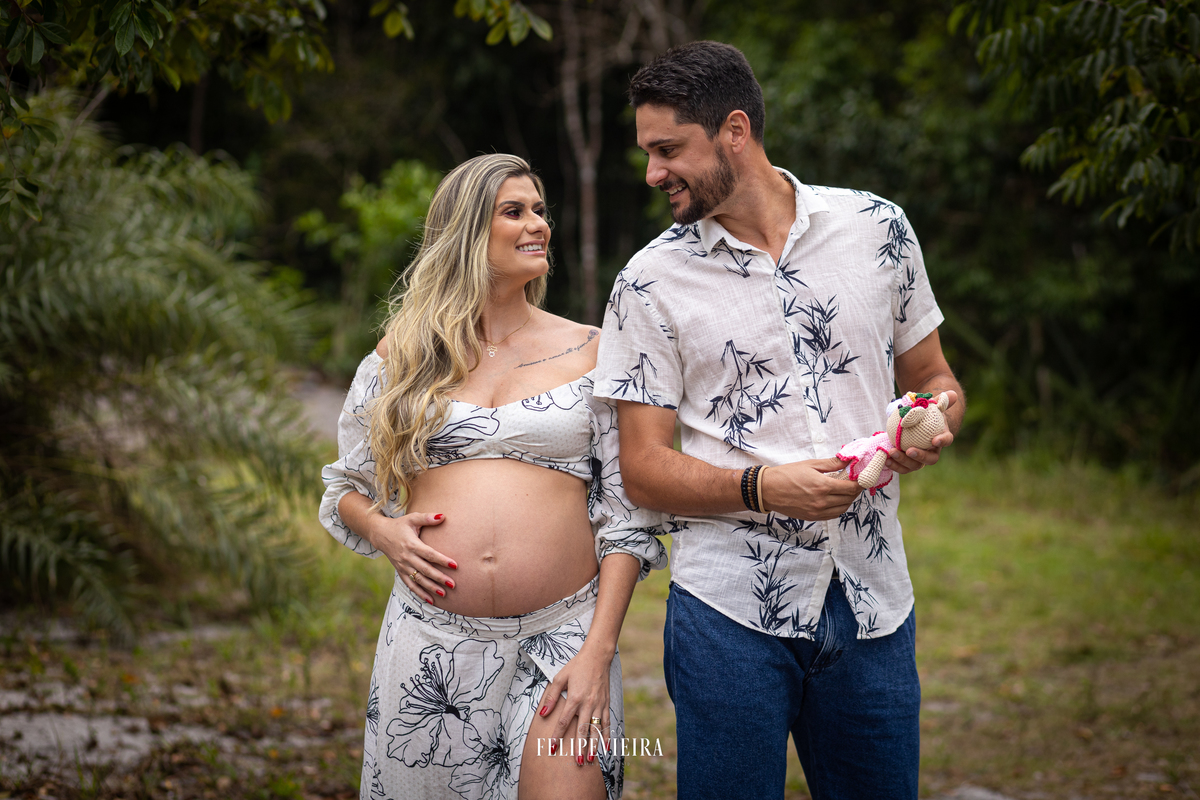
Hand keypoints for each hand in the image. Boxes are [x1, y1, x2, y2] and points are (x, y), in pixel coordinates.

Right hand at [368, 511, 455, 603]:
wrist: (380, 534)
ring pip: (418, 580)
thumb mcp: (412, 518)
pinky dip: (420, 593)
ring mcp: (403, 566)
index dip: (442, 560)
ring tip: (444, 594)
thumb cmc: (400, 525)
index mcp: (412, 545)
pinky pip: (410, 585)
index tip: (455, 565)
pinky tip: (430, 600)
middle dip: (439, 578)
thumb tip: (443, 516)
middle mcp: (407, 557)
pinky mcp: (400, 571)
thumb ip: (427, 518)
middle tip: (452, 584)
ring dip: (431, 588)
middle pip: (425, 570)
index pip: (429, 554)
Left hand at [537, 643, 612, 764]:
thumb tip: (542, 713)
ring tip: (590, 760)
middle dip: (579, 747)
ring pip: (596, 729)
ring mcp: (599, 704)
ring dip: (593, 745)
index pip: (564, 722)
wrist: (597, 657)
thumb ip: (551, 697)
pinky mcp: (606, 703)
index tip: (552, 748)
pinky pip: (607, 722)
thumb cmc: (577, 666)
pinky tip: (606, 746)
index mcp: (574, 698)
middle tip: (577, 763)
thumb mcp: (560, 678)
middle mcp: (588, 704)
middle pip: (582, 730)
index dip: (557, 736)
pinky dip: (607, 735)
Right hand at [761, 458, 862, 519]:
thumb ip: (831, 464)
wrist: (768, 490)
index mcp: (823, 486)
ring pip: (842, 509)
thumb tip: (847, 460)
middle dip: (855, 490)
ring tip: (847, 491)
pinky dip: (839, 508)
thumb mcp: (810, 464)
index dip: (860, 483)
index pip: (850, 487)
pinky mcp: (812, 517)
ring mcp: (817, 511)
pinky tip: (837, 500)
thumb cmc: (786, 474)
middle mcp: (822, 501)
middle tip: (856, 482)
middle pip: (849, 499)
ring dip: (848, 500)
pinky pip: (832, 515)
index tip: (863, 478)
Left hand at [885, 390, 957, 474]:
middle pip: (930, 459)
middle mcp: (932, 451)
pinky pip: (902, 466)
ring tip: (892, 453)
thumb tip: (951, 394)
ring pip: (914, 465)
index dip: (943, 441)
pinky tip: (885, 458)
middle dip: (920, 456)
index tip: (935, 440)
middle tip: (909, 450)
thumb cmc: (926, 413)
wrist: (916, 423)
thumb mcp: (932, 405)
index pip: (946, 440)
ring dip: (903, 461)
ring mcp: (919, 458)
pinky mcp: (908, 461)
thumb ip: (942, 400)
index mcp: (941, 437)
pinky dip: (894, 464)